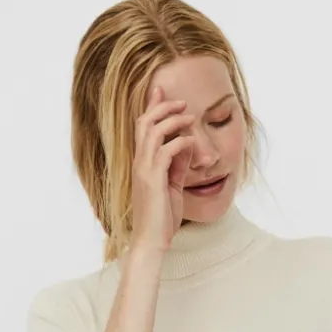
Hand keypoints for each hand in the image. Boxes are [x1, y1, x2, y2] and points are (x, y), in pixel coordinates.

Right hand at [130, 83, 197, 250]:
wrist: (151, 241)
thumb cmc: (161, 218)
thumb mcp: (172, 187)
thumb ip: (177, 166)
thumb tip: (186, 145)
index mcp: (141, 163)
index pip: (142, 127)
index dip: (151, 107)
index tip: (160, 90)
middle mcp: (139, 163)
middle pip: (145, 122)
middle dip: (163, 107)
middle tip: (182, 101)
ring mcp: (144, 170)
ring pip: (153, 131)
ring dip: (174, 120)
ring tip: (190, 117)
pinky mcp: (153, 180)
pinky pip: (167, 151)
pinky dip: (181, 142)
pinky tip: (192, 143)